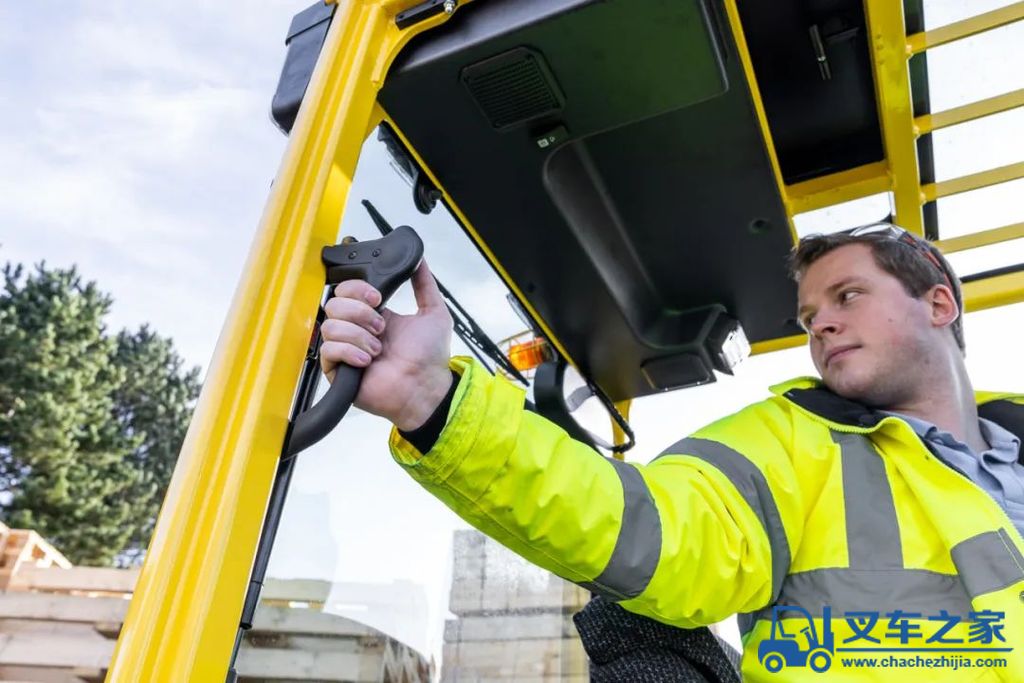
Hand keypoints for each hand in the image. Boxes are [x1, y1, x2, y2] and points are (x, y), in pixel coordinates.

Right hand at [319, 260, 453, 429]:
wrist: (425, 388)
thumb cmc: (430, 358)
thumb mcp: (434, 312)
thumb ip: (425, 284)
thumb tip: (418, 259)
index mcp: (373, 313)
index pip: (347, 289)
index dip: (358, 289)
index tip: (379, 299)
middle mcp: (356, 329)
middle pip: (334, 303)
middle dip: (360, 313)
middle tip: (381, 328)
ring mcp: (345, 349)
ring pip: (330, 326)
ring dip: (359, 336)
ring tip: (378, 349)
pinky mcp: (338, 370)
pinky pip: (328, 350)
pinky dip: (350, 353)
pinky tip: (368, 361)